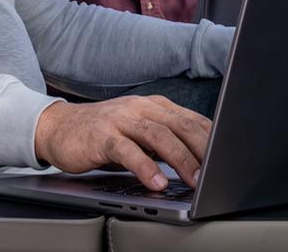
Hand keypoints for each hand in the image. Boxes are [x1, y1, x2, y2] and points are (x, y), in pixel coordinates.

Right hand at [34, 95, 212, 189]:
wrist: (57, 127)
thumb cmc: (102, 133)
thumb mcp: (139, 133)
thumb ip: (165, 141)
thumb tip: (200, 160)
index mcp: (155, 106)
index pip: (193, 120)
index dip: (214, 139)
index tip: (230, 158)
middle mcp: (141, 108)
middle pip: (181, 125)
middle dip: (205, 149)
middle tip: (219, 171)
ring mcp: (121, 119)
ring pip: (158, 136)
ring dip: (180, 159)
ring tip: (195, 180)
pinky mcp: (102, 135)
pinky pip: (127, 150)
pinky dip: (144, 167)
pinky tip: (155, 182)